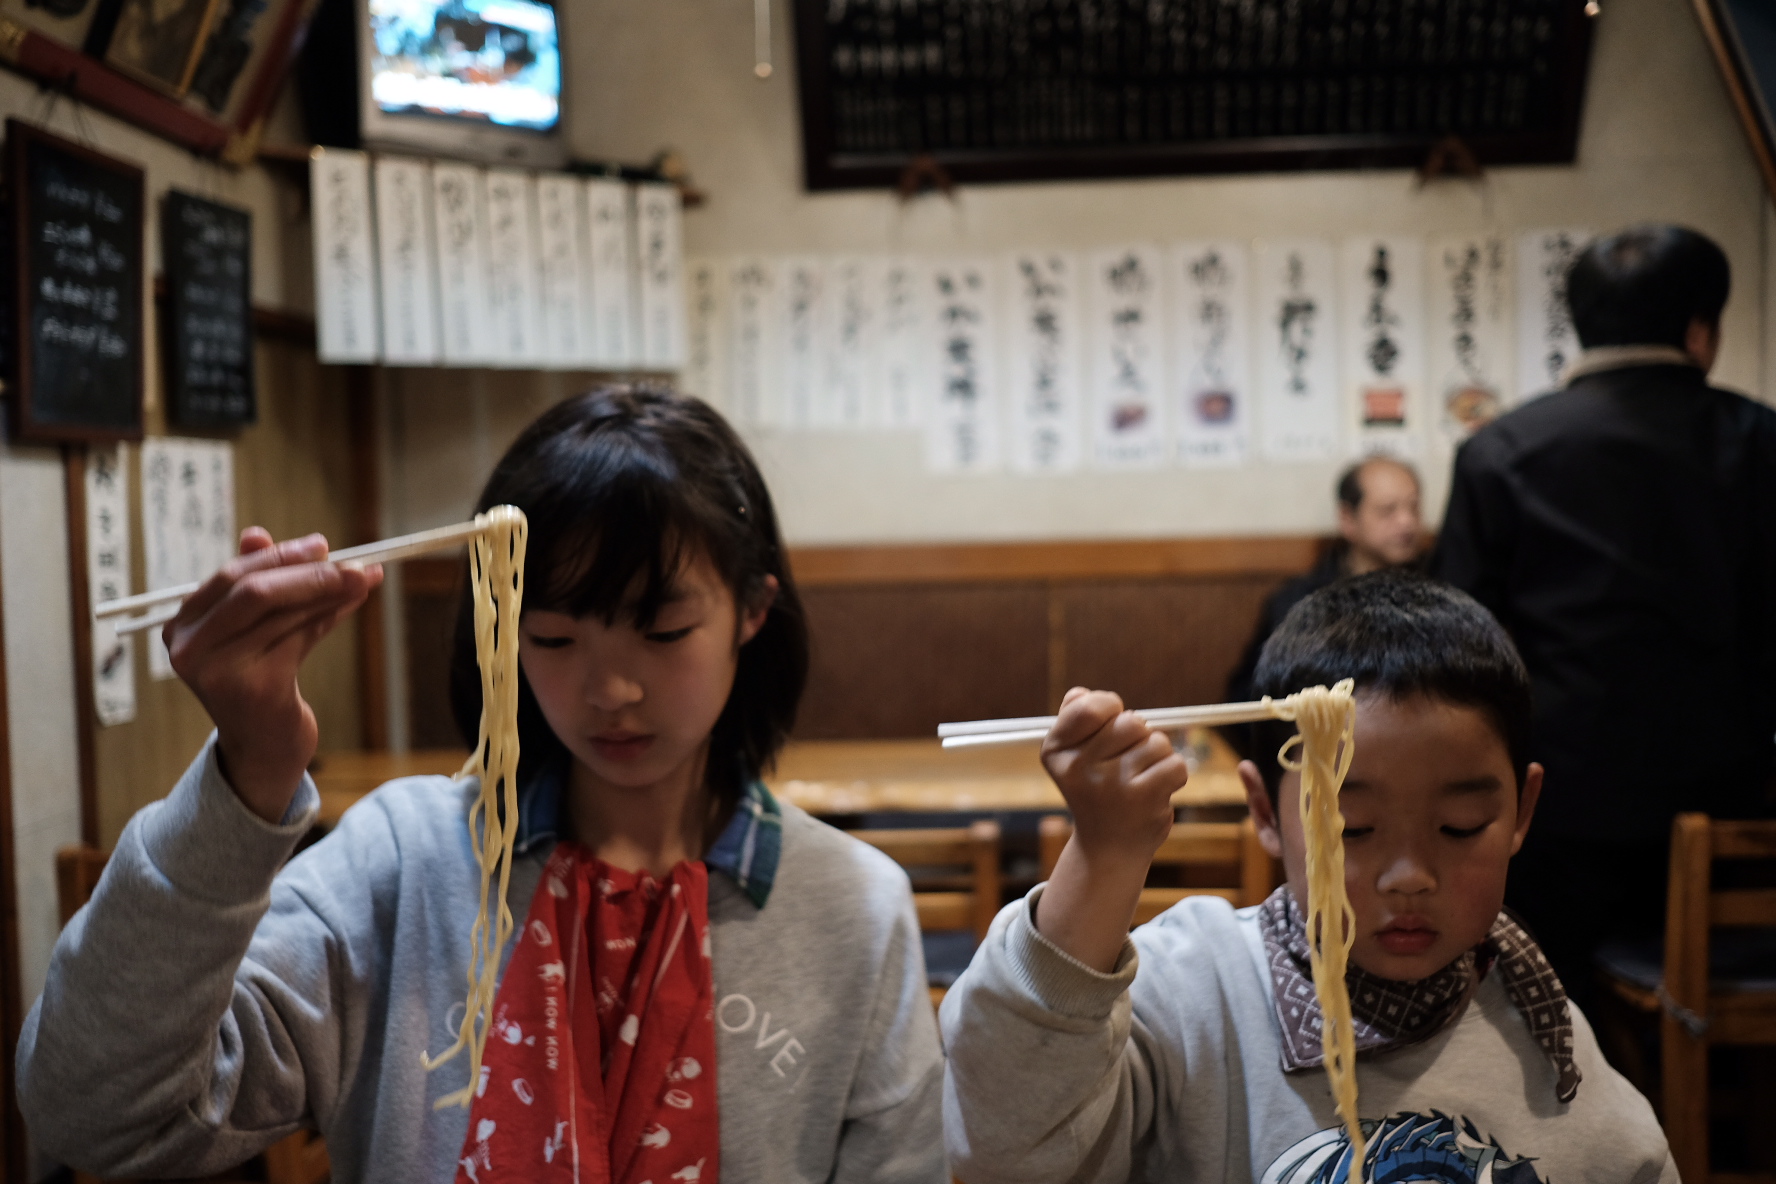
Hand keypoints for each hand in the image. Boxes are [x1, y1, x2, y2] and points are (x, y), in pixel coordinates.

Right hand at [165, 528, 381, 822]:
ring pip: (284, 615)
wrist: (264, 746)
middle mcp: (191, 650)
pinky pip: (300, 639)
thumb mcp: (254, 629)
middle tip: (350, 561)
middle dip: (307, 572)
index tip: (320, 544)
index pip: (229, 577)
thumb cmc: (259, 677)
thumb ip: (256, 584)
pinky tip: (353, 603)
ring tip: (363, 578)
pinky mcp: (256, 690)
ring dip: (330, 593)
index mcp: (181, 627)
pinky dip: (330, 617)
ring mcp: (220, 673)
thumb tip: (257, 533)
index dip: (278, 557)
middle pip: (254, 593)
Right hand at [1042, 687, 1186, 862]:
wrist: (1109, 849)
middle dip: (1138, 736)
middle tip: (1127, 762)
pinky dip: (1174, 774)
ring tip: (1140, 780)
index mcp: (1056, 751)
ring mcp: (1112, 784)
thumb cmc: (1095, 792)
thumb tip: (1081, 694)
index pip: (1091, 706)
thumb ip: (1074, 719)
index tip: (1109, 725)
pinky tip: (1157, 791)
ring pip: (1156, 741)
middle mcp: (1079, 768)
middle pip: (1130, 721)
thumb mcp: (1073, 757)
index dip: (1110, 707)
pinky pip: (1175, 763)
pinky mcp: (1144, 798)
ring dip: (1157, 757)